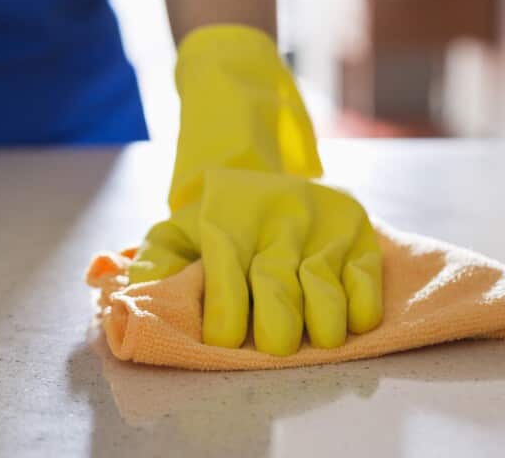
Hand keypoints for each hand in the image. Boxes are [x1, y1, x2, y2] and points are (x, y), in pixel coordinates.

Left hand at [129, 25, 383, 354]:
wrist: (251, 158)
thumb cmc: (212, 216)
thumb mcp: (176, 230)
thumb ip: (158, 262)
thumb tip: (138, 291)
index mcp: (225, 223)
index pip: (226, 276)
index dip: (227, 315)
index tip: (226, 341)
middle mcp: (272, 219)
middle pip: (277, 283)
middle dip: (278, 324)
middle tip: (276, 347)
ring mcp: (316, 222)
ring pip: (323, 281)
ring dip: (324, 319)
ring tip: (319, 340)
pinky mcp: (354, 228)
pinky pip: (365, 271)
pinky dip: (363, 301)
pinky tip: (353, 321)